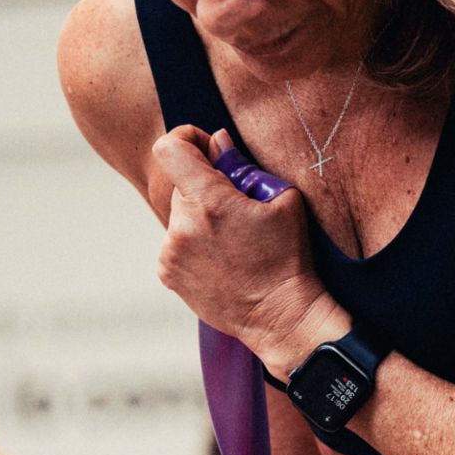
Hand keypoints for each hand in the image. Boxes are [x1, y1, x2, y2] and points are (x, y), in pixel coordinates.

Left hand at [153, 128, 345, 376]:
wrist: (279, 315)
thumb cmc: (287, 257)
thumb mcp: (282, 199)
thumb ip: (242, 165)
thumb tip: (216, 142)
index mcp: (209, 201)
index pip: (169, 149)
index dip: (185, 139)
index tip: (205, 150)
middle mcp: (182, 226)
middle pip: (181, 184)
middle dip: (206, 187)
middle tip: (237, 209)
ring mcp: (171, 252)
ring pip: (179, 216)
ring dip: (200, 218)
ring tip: (232, 241)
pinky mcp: (167, 273)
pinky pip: (175, 243)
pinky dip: (193, 243)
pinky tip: (221, 259)